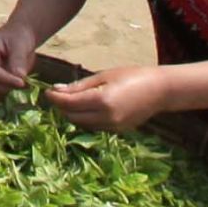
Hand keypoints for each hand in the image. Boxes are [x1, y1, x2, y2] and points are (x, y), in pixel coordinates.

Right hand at [0, 20, 42, 91]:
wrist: (21, 35)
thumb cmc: (19, 35)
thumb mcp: (20, 44)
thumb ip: (18, 59)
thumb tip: (20, 76)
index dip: (5, 78)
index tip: (22, 83)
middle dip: (7, 86)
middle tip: (26, 85)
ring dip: (10, 90)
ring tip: (26, 84)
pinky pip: (2, 89)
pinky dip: (12, 90)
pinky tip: (24, 86)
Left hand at [44, 65, 169, 133]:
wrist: (160, 90)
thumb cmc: (132, 76)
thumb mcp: (104, 75)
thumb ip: (80, 85)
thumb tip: (58, 89)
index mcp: (102, 101)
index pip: (69, 104)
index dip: (55, 98)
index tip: (47, 91)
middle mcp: (106, 118)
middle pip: (73, 117)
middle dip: (62, 107)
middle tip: (57, 95)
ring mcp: (113, 127)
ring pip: (82, 124)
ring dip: (73, 114)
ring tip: (70, 100)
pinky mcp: (118, 131)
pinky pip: (94, 127)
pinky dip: (86, 119)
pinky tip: (85, 108)